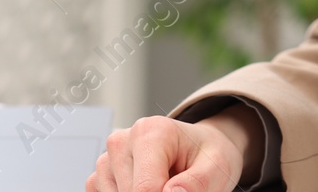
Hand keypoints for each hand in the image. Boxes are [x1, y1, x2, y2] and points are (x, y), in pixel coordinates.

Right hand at [87, 106, 261, 191]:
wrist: (198, 149)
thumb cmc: (206, 155)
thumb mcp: (217, 166)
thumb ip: (197, 181)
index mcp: (151, 131)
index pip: (145, 188)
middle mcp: (123, 140)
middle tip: (176, 185)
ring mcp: (108, 158)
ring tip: (164, 183)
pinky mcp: (101, 176)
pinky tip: (145, 187)